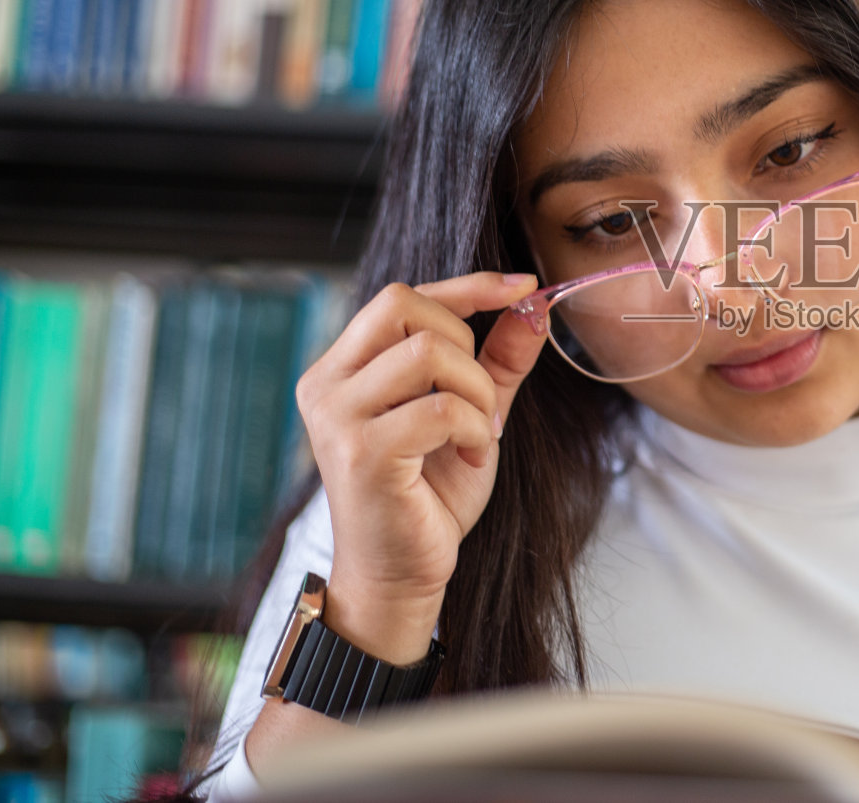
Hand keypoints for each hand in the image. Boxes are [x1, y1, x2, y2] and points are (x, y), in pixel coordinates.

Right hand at [292, 271, 547, 661]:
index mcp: (342, 367)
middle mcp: (326, 383)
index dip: (467, 285)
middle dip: (465, 345)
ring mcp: (337, 417)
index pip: (401, 297)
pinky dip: (474, 429)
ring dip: (475, 391)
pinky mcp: (361, 452)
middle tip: (479, 401)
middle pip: (404, 305)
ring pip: (427, 351)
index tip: (522, 285)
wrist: (402, 574)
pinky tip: (469, 460)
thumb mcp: (471, 413)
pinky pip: (440, 407)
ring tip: (479, 433)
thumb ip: (497, 360)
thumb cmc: (429, 495)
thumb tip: (531, 304)